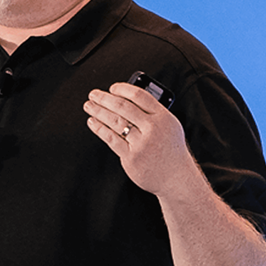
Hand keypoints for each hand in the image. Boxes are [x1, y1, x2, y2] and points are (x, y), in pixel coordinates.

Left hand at [83, 82, 191, 196]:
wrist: (176, 178)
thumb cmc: (170, 150)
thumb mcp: (169, 126)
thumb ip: (152, 112)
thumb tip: (126, 98)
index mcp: (163, 117)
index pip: (140, 96)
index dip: (123, 89)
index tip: (112, 88)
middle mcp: (153, 129)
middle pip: (123, 107)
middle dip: (105, 98)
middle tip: (93, 94)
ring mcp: (142, 144)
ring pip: (115, 122)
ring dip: (98, 111)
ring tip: (89, 106)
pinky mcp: (132, 157)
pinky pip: (112, 139)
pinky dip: (100, 129)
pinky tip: (93, 122)